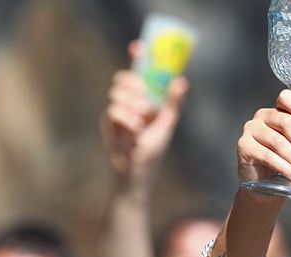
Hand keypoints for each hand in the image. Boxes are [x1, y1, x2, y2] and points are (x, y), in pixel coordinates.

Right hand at [101, 41, 189, 181]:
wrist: (139, 175)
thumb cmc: (151, 152)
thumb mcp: (166, 124)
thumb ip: (172, 103)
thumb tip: (182, 81)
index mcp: (140, 100)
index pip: (135, 72)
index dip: (135, 57)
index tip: (138, 48)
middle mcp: (126, 104)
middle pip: (121, 78)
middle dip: (134, 84)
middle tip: (147, 100)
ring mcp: (115, 114)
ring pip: (116, 93)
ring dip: (132, 104)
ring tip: (142, 121)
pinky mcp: (108, 126)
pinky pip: (113, 111)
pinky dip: (127, 119)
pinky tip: (135, 131)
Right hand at [237, 90, 290, 192]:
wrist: (266, 185)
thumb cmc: (286, 159)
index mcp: (277, 110)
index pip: (286, 97)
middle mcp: (262, 116)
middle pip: (286, 121)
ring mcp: (251, 129)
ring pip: (278, 142)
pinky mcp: (244, 146)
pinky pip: (268, 156)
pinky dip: (285, 168)